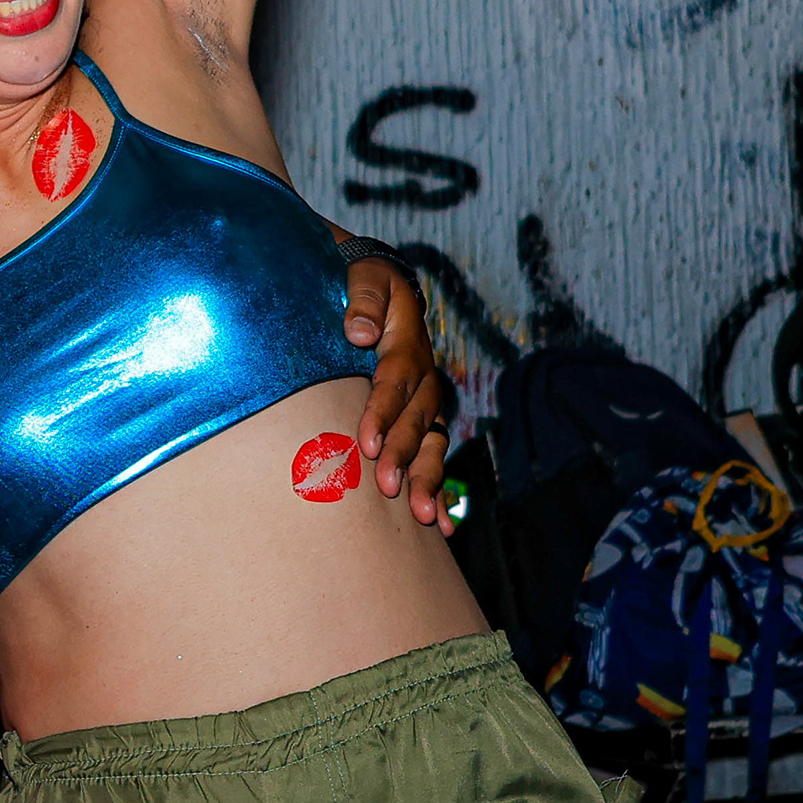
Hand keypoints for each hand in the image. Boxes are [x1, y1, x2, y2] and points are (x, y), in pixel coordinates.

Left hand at [343, 253, 453, 521]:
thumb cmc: (363, 283)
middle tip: (388, 488)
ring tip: (422, 515)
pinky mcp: (422, 421)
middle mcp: (423, 378)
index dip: (382, 413)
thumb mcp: (365, 276)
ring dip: (427, 480)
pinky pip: (433, 456)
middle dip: (404, 456)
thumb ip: (364, 298)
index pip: (395, 382)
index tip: (364, 442)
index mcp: (407, 345)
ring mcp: (426, 403)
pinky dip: (439, 491)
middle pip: (418, 420)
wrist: (378, 287)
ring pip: (432, 444)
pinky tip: (442, 526)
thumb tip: (360, 332)